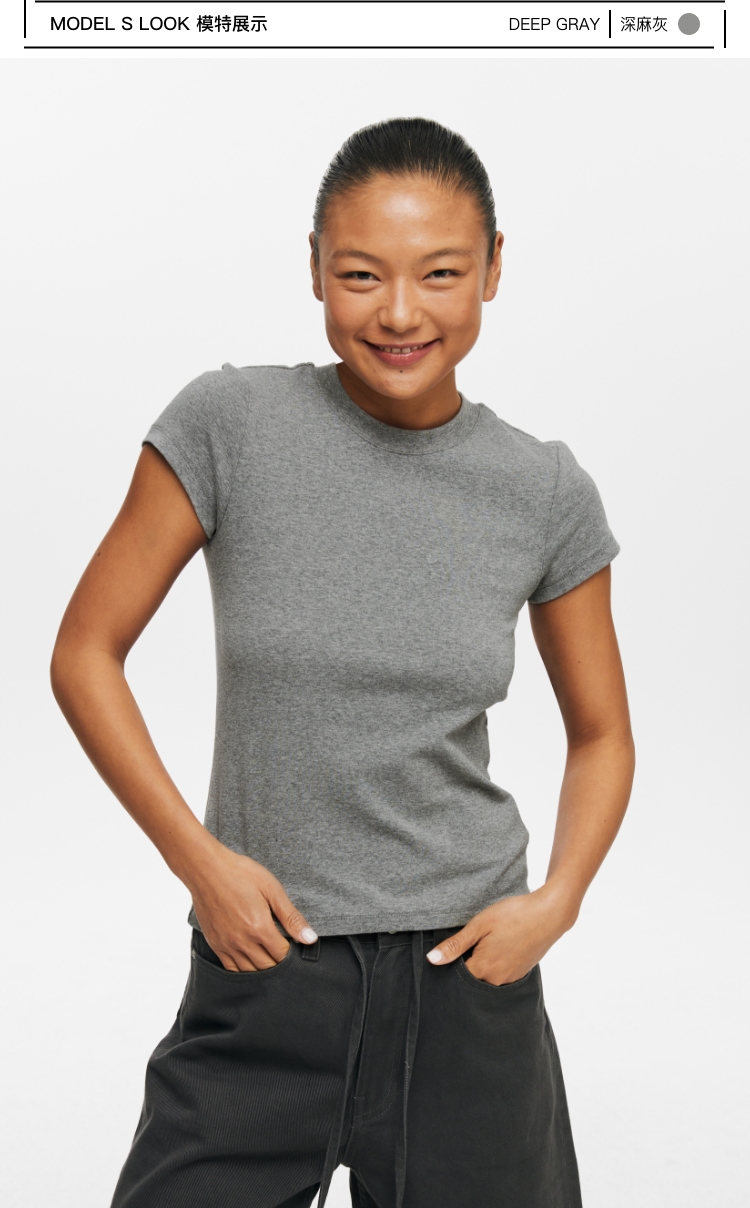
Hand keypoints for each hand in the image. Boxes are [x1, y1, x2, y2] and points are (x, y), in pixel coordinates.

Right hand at [186, 842, 317, 970]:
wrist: (206, 869)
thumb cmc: (240, 874)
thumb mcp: (272, 890)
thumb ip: (291, 917)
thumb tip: (310, 938)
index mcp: (259, 929)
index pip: (282, 955)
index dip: (292, 952)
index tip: (294, 944)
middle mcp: (242, 942)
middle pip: (267, 967)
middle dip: (279, 962)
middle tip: (283, 951)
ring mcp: (226, 945)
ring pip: (249, 972)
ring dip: (263, 968)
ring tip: (270, 957)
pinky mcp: (215, 944)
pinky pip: (230, 968)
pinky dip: (243, 970)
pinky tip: (251, 962)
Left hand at [425, 886, 576, 985]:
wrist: (550, 914)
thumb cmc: (513, 915)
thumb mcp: (480, 925)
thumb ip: (456, 945)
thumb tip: (432, 960)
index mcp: (484, 968)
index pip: (457, 978)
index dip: (451, 965)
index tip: (452, 951)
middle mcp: (497, 980)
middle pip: (473, 980)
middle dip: (467, 966)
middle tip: (470, 944)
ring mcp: (511, 978)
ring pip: (488, 978)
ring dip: (482, 966)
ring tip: (486, 943)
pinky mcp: (521, 973)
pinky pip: (501, 976)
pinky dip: (496, 965)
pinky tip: (500, 946)